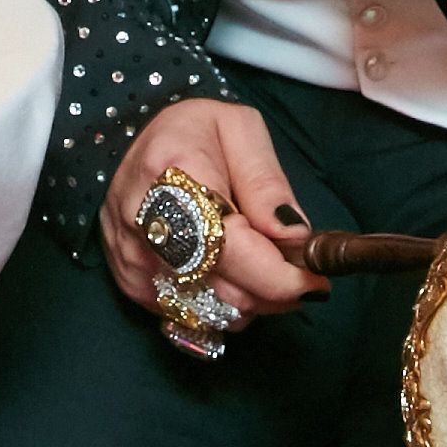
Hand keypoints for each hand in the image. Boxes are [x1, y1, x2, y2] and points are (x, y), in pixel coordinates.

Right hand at [101, 98, 328, 322]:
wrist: (130, 142)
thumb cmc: (193, 131)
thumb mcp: (239, 129)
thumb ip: (267, 182)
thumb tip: (294, 236)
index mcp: (173, 174)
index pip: (231, 248)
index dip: (278, 274)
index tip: (316, 279)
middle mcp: (144, 225)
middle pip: (224, 289)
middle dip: (273, 288)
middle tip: (296, 267)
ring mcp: (133, 260)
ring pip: (211, 312)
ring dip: (251, 300)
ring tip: (262, 263)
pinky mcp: (131, 285)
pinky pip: (193, 316)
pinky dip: (222, 303)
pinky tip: (229, 272)